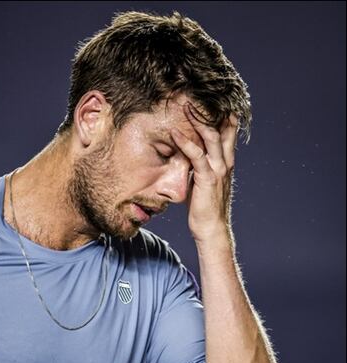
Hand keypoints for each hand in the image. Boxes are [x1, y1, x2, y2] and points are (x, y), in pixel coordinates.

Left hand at [170, 104, 239, 242]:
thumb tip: (186, 157)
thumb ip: (198, 167)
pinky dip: (186, 142)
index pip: (227, 132)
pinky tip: (175, 132)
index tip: (213, 99)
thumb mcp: (201, 181)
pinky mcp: (207, 178)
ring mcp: (218, 169)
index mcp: (225, 161)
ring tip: (187, 106)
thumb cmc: (204, 206)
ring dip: (198, 120)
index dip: (222, 115)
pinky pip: (196, 155)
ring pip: (211, 137)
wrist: (211, 227)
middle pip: (221, 128)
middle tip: (198, 95)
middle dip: (211, 111)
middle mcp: (225, 162)